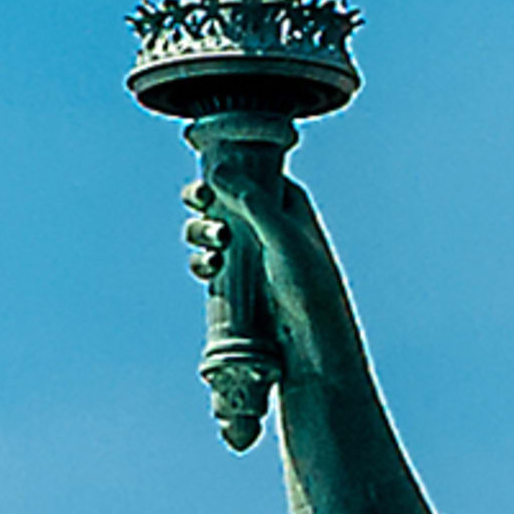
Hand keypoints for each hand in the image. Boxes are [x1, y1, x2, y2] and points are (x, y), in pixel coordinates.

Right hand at [181, 153, 305, 297]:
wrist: (313, 343)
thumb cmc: (308, 286)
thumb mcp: (282, 235)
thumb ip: (251, 200)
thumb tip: (216, 170)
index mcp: (287, 202)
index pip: (249, 171)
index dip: (223, 171)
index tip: (207, 182)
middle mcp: (269, 224)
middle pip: (222, 198)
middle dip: (204, 201)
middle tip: (201, 205)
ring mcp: (252, 254)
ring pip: (210, 230)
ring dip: (200, 232)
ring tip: (216, 246)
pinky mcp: (238, 282)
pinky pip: (208, 263)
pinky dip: (202, 261)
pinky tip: (209, 267)